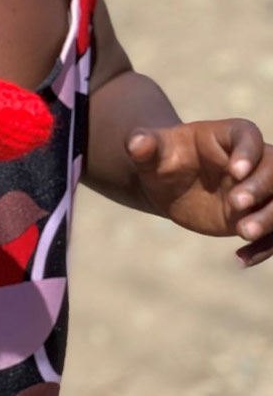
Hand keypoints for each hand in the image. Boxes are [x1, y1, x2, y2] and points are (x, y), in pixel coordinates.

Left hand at [126, 119, 272, 266]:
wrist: (168, 185)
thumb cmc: (160, 159)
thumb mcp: (149, 151)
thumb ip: (143, 144)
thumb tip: (136, 143)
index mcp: (227, 135)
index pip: (249, 136)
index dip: (248, 152)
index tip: (235, 171)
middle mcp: (251, 161)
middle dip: (261, 188)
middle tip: (235, 204)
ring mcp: (258, 190)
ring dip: (270, 219)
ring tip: (242, 232)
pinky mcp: (258, 216)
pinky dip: (264, 248)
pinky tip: (239, 259)